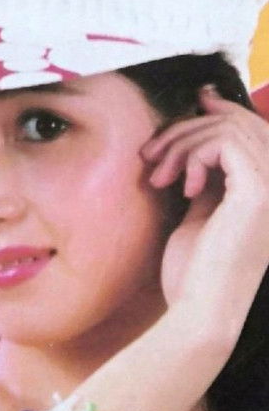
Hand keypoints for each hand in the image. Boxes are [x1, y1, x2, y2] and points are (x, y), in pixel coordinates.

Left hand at [142, 85, 268, 331]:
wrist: (198, 310)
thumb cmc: (195, 269)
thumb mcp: (200, 209)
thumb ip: (206, 173)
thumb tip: (198, 138)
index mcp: (264, 189)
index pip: (251, 130)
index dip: (223, 109)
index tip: (195, 100)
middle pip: (235, 123)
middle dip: (186, 127)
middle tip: (151, 153)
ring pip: (226, 128)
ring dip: (181, 143)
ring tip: (158, 175)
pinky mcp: (258, 192)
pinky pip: (224, 142)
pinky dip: (194, 155)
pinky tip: (182, 186)